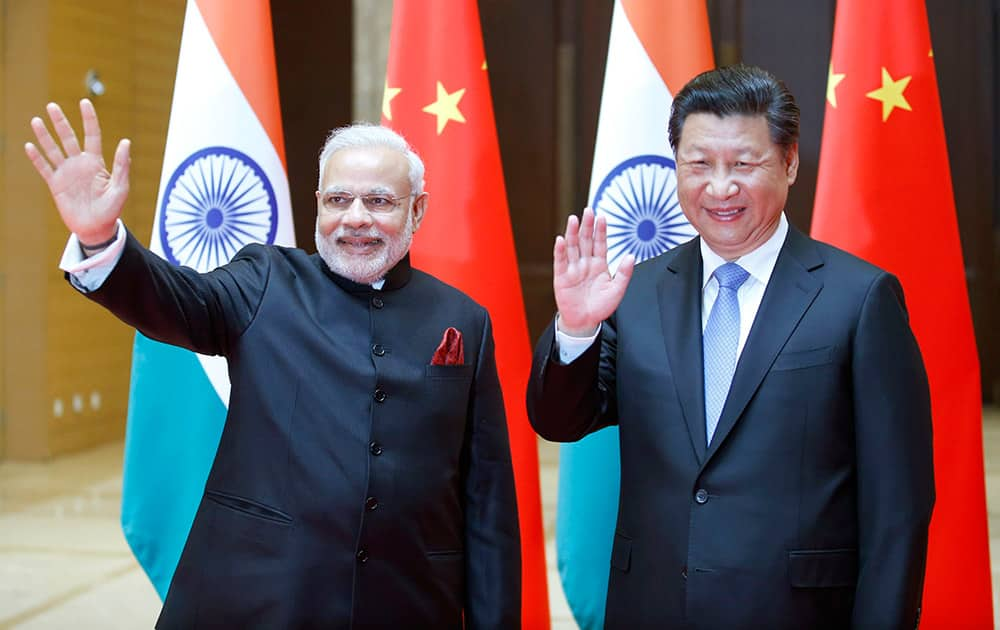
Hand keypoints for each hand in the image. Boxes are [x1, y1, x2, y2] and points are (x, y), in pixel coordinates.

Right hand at [24, 99, 129, 244]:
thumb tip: (126, 141)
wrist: (96, 228)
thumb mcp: (121, 187)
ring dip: (44, 136)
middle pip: (68, 138)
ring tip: (36, 120)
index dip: (89, 119)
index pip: (92, 135)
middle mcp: (80, 164)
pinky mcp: (56, 185)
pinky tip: (29, 146)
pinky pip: (44, 168)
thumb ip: (122, 165)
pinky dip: (37, 158)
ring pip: (53, 150)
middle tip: (52, 106)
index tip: (84, 102)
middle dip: (60, 122)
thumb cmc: (112, 209)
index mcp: (96, 162)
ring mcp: (66, 173)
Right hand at [553, 208, 633, 335]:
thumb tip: (631, 256)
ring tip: (573, 219)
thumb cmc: (601, 307)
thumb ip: (624, 273)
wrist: (585, 322)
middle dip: (587, 226)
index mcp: (599, 264)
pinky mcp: (562, 277)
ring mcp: (573, 269)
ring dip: (572, 233)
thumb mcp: (617, 290)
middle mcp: (585, 263)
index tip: (602, 217)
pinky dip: (560, 251)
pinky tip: (561, 240)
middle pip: (585, 240)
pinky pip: (560, 261)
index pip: (600, 243)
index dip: (601, 230)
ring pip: (572, 247)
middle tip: (588, 210)